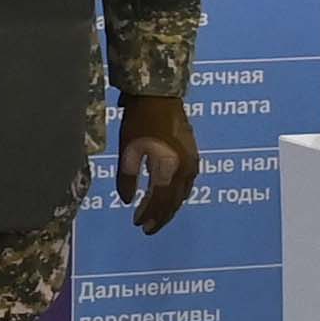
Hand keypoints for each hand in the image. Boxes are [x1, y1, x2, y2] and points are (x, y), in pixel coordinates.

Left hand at [118, 95, 199, 233]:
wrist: (160, 93)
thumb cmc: (140, 120)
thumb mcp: (128, 150)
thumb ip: (127, 179)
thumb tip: (126, 201)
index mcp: (170, 169)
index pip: (161, 202)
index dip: (150, 215)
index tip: (138, 224)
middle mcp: (185, 168)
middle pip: (174, 201)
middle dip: (160, 215)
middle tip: (146, 227)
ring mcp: (192, 160)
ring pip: (183, 192)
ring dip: (170, 206)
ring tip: (156, 214)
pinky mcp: (193, 152)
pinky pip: (188, 182)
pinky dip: (177, 193)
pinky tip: (170, 195)